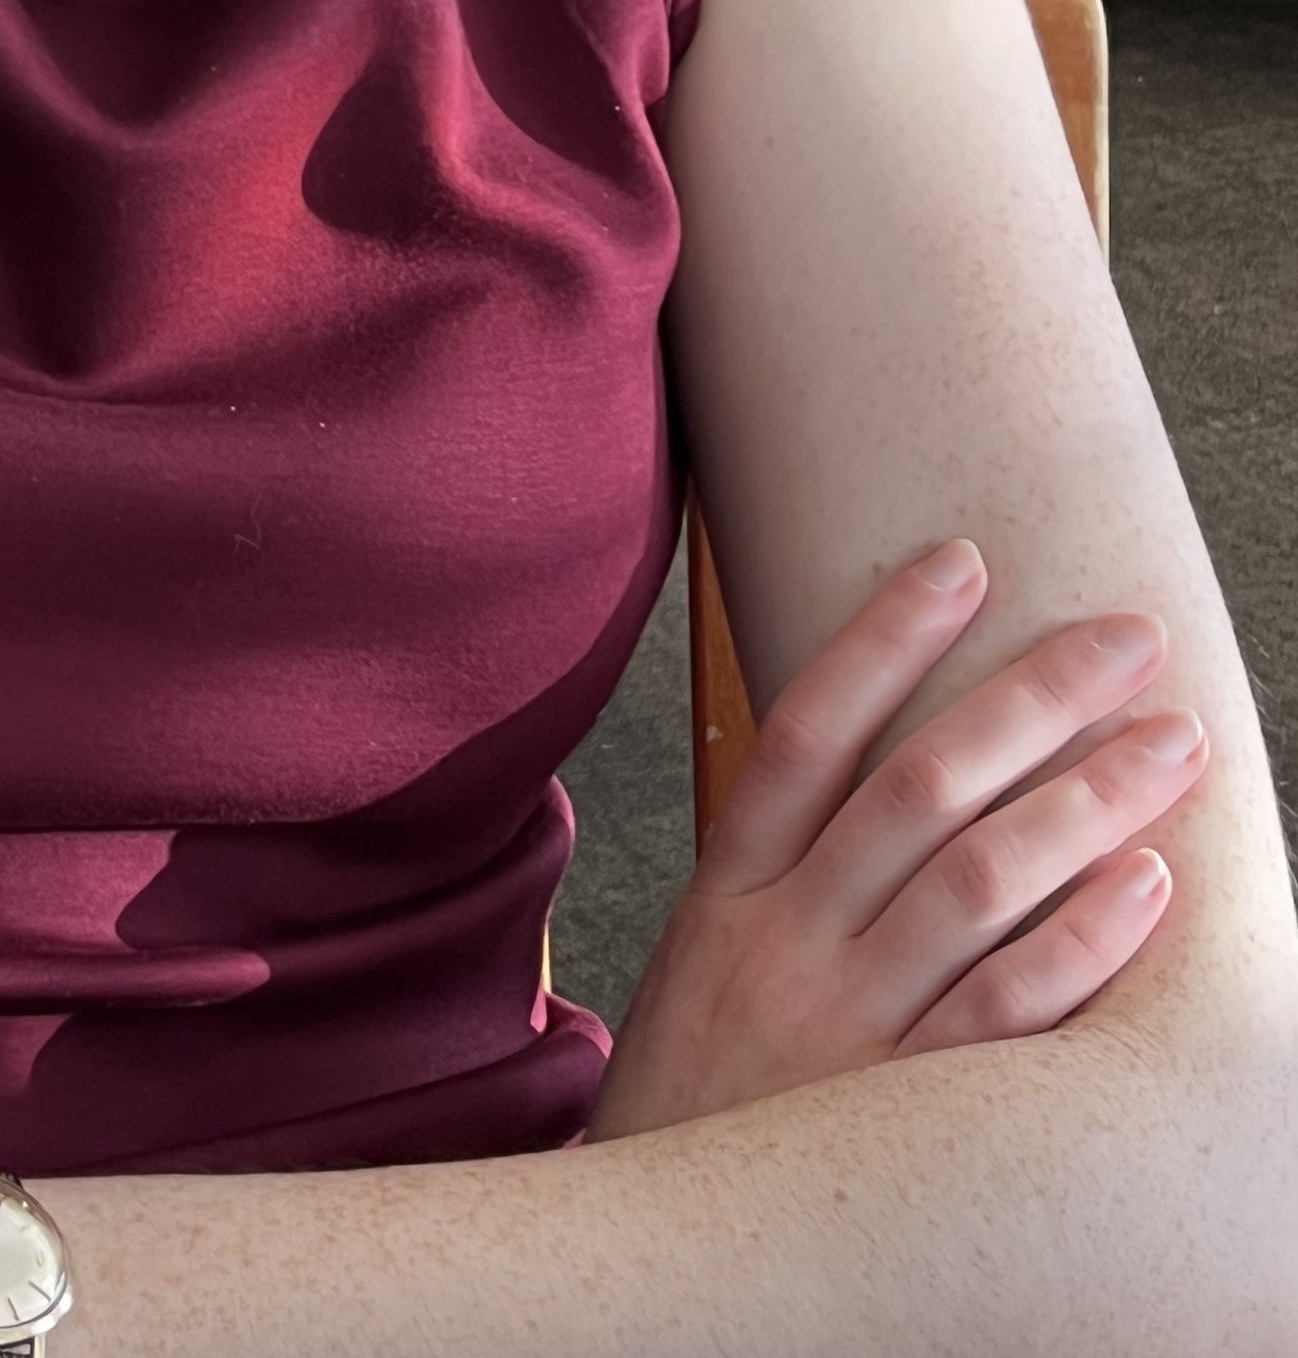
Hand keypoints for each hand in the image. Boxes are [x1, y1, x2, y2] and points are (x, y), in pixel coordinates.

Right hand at [585, 538, 1209, 1141]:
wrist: (649, 1258)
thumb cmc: (701, 1099)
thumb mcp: (708, 963)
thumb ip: (789, 876)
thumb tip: (892, 771)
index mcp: (732, 893)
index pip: (807, 728)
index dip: (886, 638)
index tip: (964, 562)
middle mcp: (786, 942)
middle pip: (918, 787)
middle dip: (1032, 699)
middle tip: (1126, 639)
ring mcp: (844, 1029)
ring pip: (976, 883)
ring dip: (1086, 802)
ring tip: (1170, 746)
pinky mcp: (900, 1119)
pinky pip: (1006, 1017)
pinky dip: (1081, 946)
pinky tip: (1146, 890)